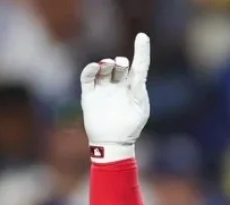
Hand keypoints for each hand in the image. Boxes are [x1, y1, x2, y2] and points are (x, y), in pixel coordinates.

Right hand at [80, 33, 150, 162]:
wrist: (113, 142)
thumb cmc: (131, 126)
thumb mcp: (140, 107)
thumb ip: (139, 89)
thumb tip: (137, 72)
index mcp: (134, 88)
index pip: (139, 65)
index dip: (141, 51)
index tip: (142, 37)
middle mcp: (119, 85)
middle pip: (120, 66)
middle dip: (120, 62)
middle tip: (120, 64)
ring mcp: (104, 89)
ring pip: (104, 69)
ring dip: (106, 64)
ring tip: (108, 64)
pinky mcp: (90, 94)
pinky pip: (87, 78)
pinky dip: (90, 70)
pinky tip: (95, 67)